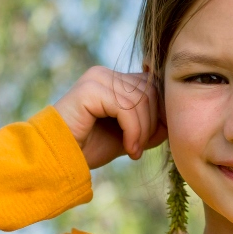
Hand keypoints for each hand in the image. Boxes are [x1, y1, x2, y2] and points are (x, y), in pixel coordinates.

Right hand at [53, 67, 167, 169]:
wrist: (58, 158)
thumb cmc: (90, 148)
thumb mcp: (128, 134)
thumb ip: (148, 122)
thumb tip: (174, 116)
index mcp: (114, 80)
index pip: (152, 86)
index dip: (160, 113)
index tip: (151, 140)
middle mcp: (105, 74)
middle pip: (150, 90)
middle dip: (153, 123)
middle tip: (141, 148)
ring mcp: (97, 79)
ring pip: (141, 99)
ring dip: (143, 131)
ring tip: (134, 151)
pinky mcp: (90, 90)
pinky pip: (126, 107)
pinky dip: (134, 131)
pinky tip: (128, 150)